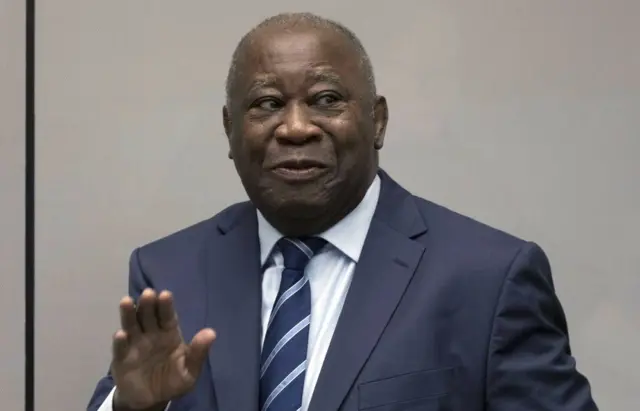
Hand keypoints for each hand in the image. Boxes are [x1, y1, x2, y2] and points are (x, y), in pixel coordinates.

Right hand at [111, 288, 215, 409]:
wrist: (153, 400)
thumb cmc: (173, 380)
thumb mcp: (190, 370)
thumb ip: (198, 352)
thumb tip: (212, 333)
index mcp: (169, 333)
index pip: (167, 316)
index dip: (166, 305)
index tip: (165, 295)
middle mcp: (151, 333)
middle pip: (148, 315)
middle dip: (147, 304)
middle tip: (148, 293)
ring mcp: (135, 344)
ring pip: (131, 325)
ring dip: (129, 313)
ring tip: (126, 301)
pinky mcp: (122, 358)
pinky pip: (120, 348)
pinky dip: (120, 341)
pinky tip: (122, 335)